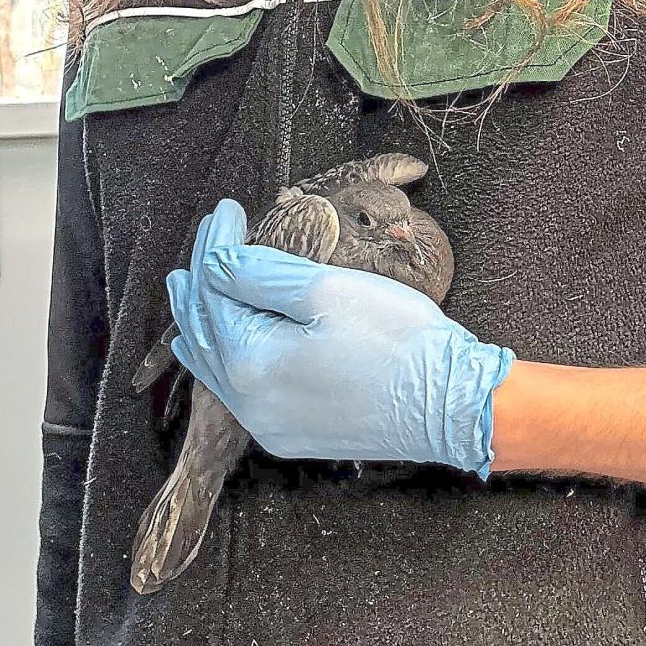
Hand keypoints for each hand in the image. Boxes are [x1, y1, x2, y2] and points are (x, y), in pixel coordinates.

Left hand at [167, 199, 514, 477]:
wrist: (452, 406)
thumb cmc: (398, 343)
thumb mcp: (326, 290)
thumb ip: (260, 273)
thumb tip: (218, 260)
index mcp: (250, 363)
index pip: (215, 291)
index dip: (216, 246)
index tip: (226, 211)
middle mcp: (249, 404)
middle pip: (205, 331)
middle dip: (202, 282)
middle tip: (206, 244)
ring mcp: (271, 425)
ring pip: (216, 367)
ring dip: (205, 323)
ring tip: (193, 291)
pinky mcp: (295, 434)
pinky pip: (242, 392)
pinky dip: (227, 358)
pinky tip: (226, 346)